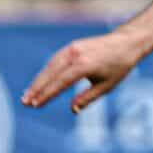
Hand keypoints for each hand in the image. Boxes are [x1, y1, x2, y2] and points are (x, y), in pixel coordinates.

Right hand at [22, 30, 145, 113]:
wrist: (126, 42)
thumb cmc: (119, 66)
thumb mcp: (106, 86)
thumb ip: (88, 98)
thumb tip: (73, 110)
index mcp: (84, 65)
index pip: (60, 82)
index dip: (47, 94)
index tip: (36, 105)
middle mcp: (75, 54)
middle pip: (50, 73)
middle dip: (37, 88)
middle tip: (25, 103)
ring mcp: (72, 48)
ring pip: (50, 66)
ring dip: (38, 81)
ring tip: (28, 95)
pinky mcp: (71, 47)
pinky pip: (55, 61)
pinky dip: (46, 72)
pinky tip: (40, 83)